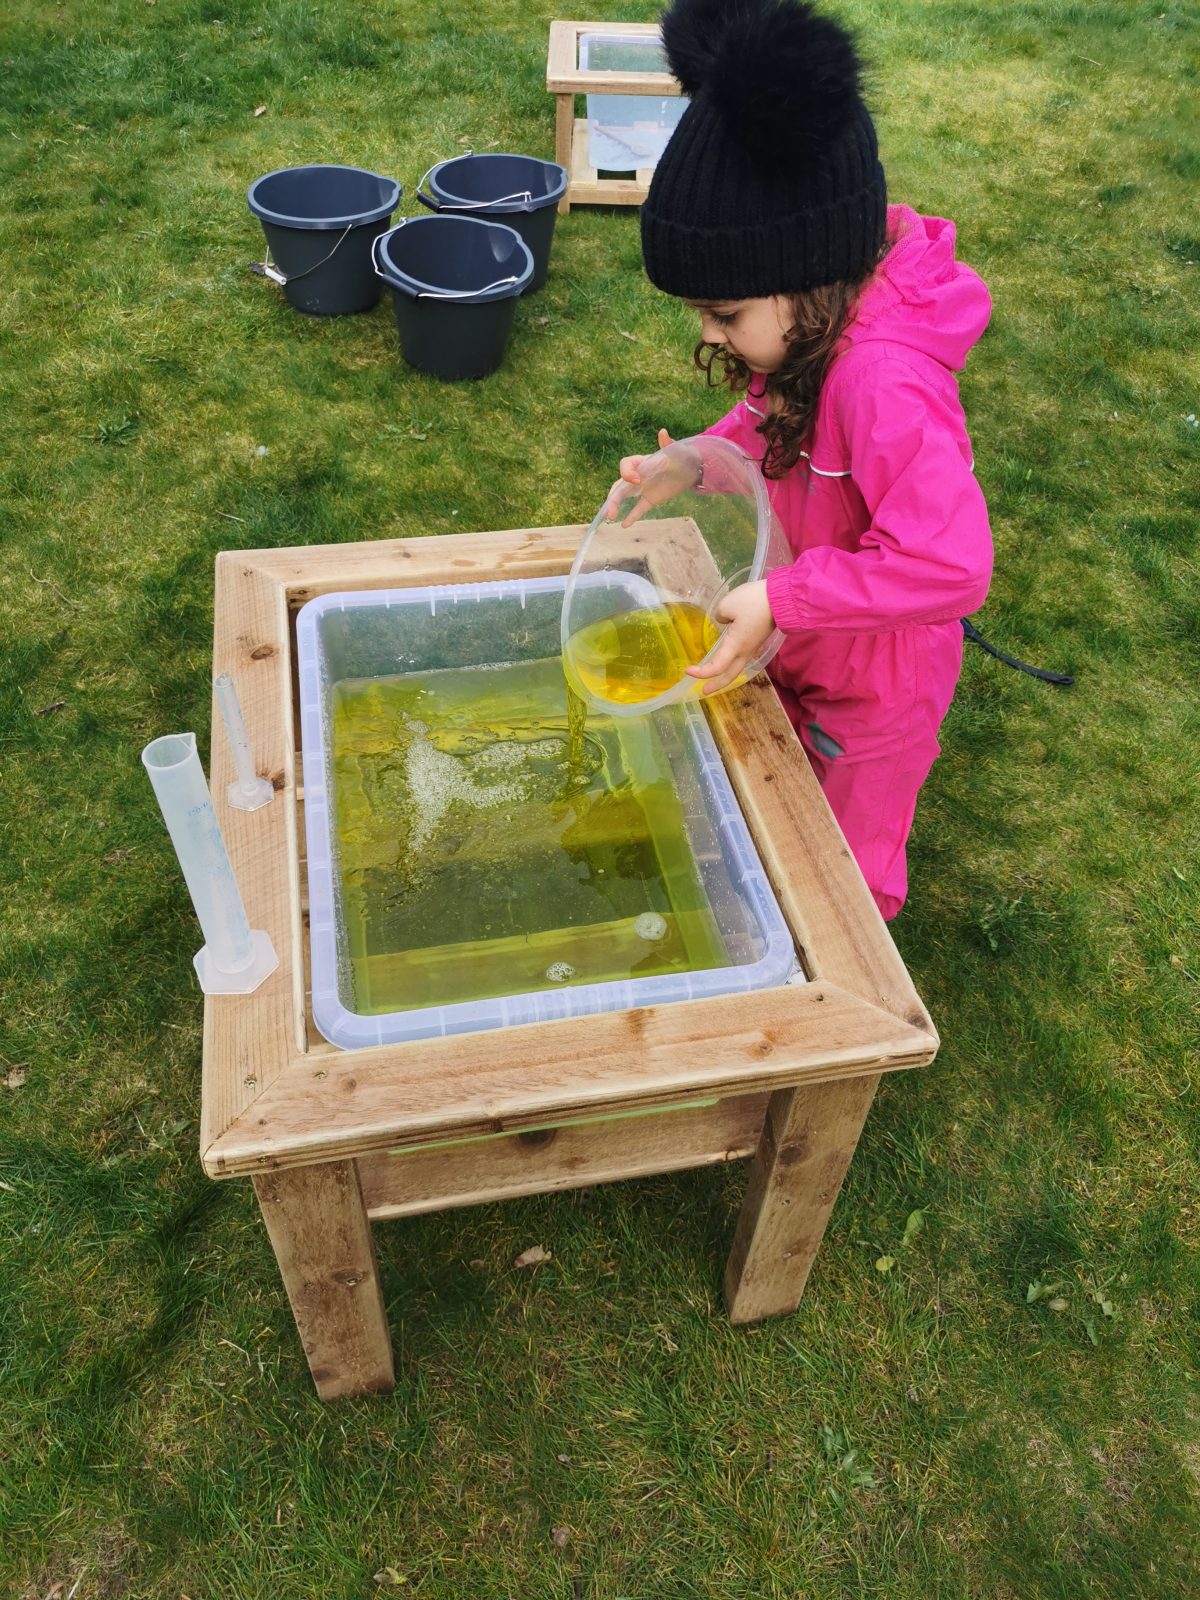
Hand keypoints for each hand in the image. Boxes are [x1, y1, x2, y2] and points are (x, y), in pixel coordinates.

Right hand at [603, 429, 700, 526]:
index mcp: (643, 461)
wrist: (693, 469)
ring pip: (624, 497)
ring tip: (610, 518)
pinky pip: (638, 508)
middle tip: (611, 510)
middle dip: (613, 497)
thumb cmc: (683, 455)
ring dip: (615, 506)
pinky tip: (624, 525)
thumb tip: (663, 432)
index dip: (626, 472)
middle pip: (619, 484)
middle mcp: (639, 474)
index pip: (626, 464)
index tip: (636, 480)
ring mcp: (643, 488)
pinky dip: (632, 516)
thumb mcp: (677, 450)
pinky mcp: (651, 499)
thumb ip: (668, 444)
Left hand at [684, 580, 775, 696]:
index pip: (716, 667)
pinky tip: (728, 655)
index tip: (687, 671)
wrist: (783, 597)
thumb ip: (720, 616)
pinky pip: (743, 656)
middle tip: (704, 691)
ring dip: (725, 673)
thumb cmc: (754, 602)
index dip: (701, 673)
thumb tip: (725, 621)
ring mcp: (754, 646)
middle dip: (717, 685)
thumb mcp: (728, 605)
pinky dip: (732, 662)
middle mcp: (745, 651)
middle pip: (730, 675)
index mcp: (736, 645)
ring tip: (714, 675)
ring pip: (737, 666)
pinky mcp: (758, 639)